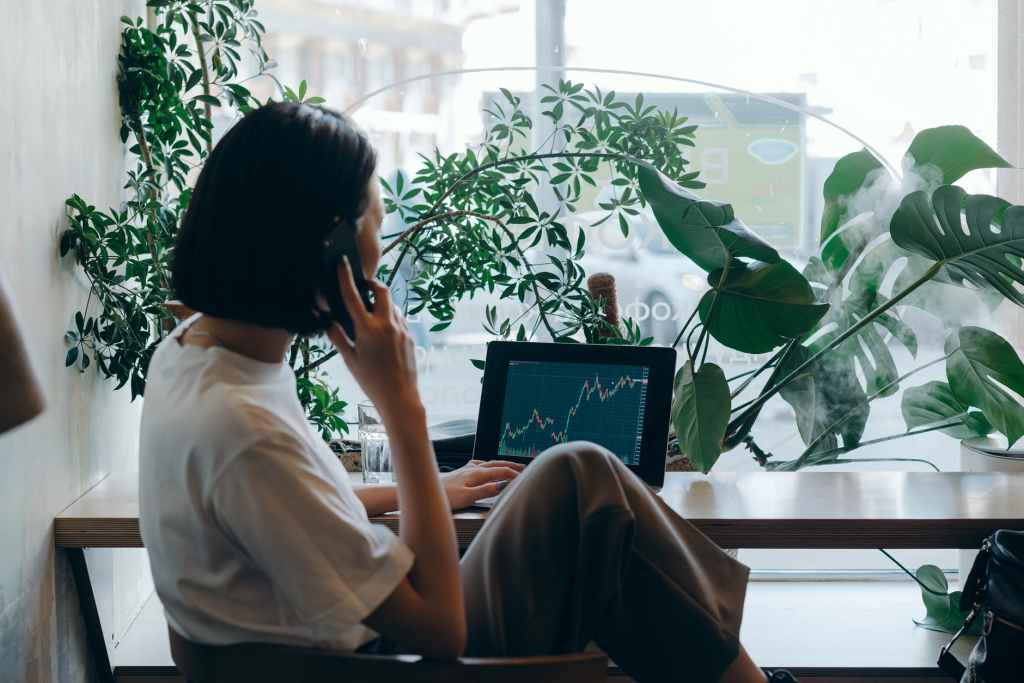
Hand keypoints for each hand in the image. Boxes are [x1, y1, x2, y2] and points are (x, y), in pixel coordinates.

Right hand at [326, 259, 420, 420]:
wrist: (399, 397)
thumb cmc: (370, 381)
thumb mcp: (349, 359)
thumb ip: (338, 337)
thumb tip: (329, 322)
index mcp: (368, 329)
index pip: (353, 297)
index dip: (345, 277)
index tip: (342, 262)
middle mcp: (387, 324)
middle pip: (382, 291)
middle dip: (374, 284)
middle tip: (365, 286)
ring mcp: (402, 329)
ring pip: (393, 306)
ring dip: (383, 304)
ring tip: (372, 314)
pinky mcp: (410, 336)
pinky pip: (400, 320)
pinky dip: (391, 318)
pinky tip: (384, 332)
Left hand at [441, 460, 523, 509]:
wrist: (427, 489)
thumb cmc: (445, 496)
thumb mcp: (467, 497)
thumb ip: (485, 491)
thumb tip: (501, 486)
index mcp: (477, 473)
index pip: (501, 472)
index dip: (514, 474)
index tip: (525, 478)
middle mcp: (474, 468)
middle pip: (497, 464)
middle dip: (511, 466)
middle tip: (525, 468)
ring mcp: (467, 468)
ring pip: (489, 463)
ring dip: (502, 464)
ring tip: (511, 466)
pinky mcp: (462, 471)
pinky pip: (480, 464)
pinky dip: (489, 464)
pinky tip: (486, 466)